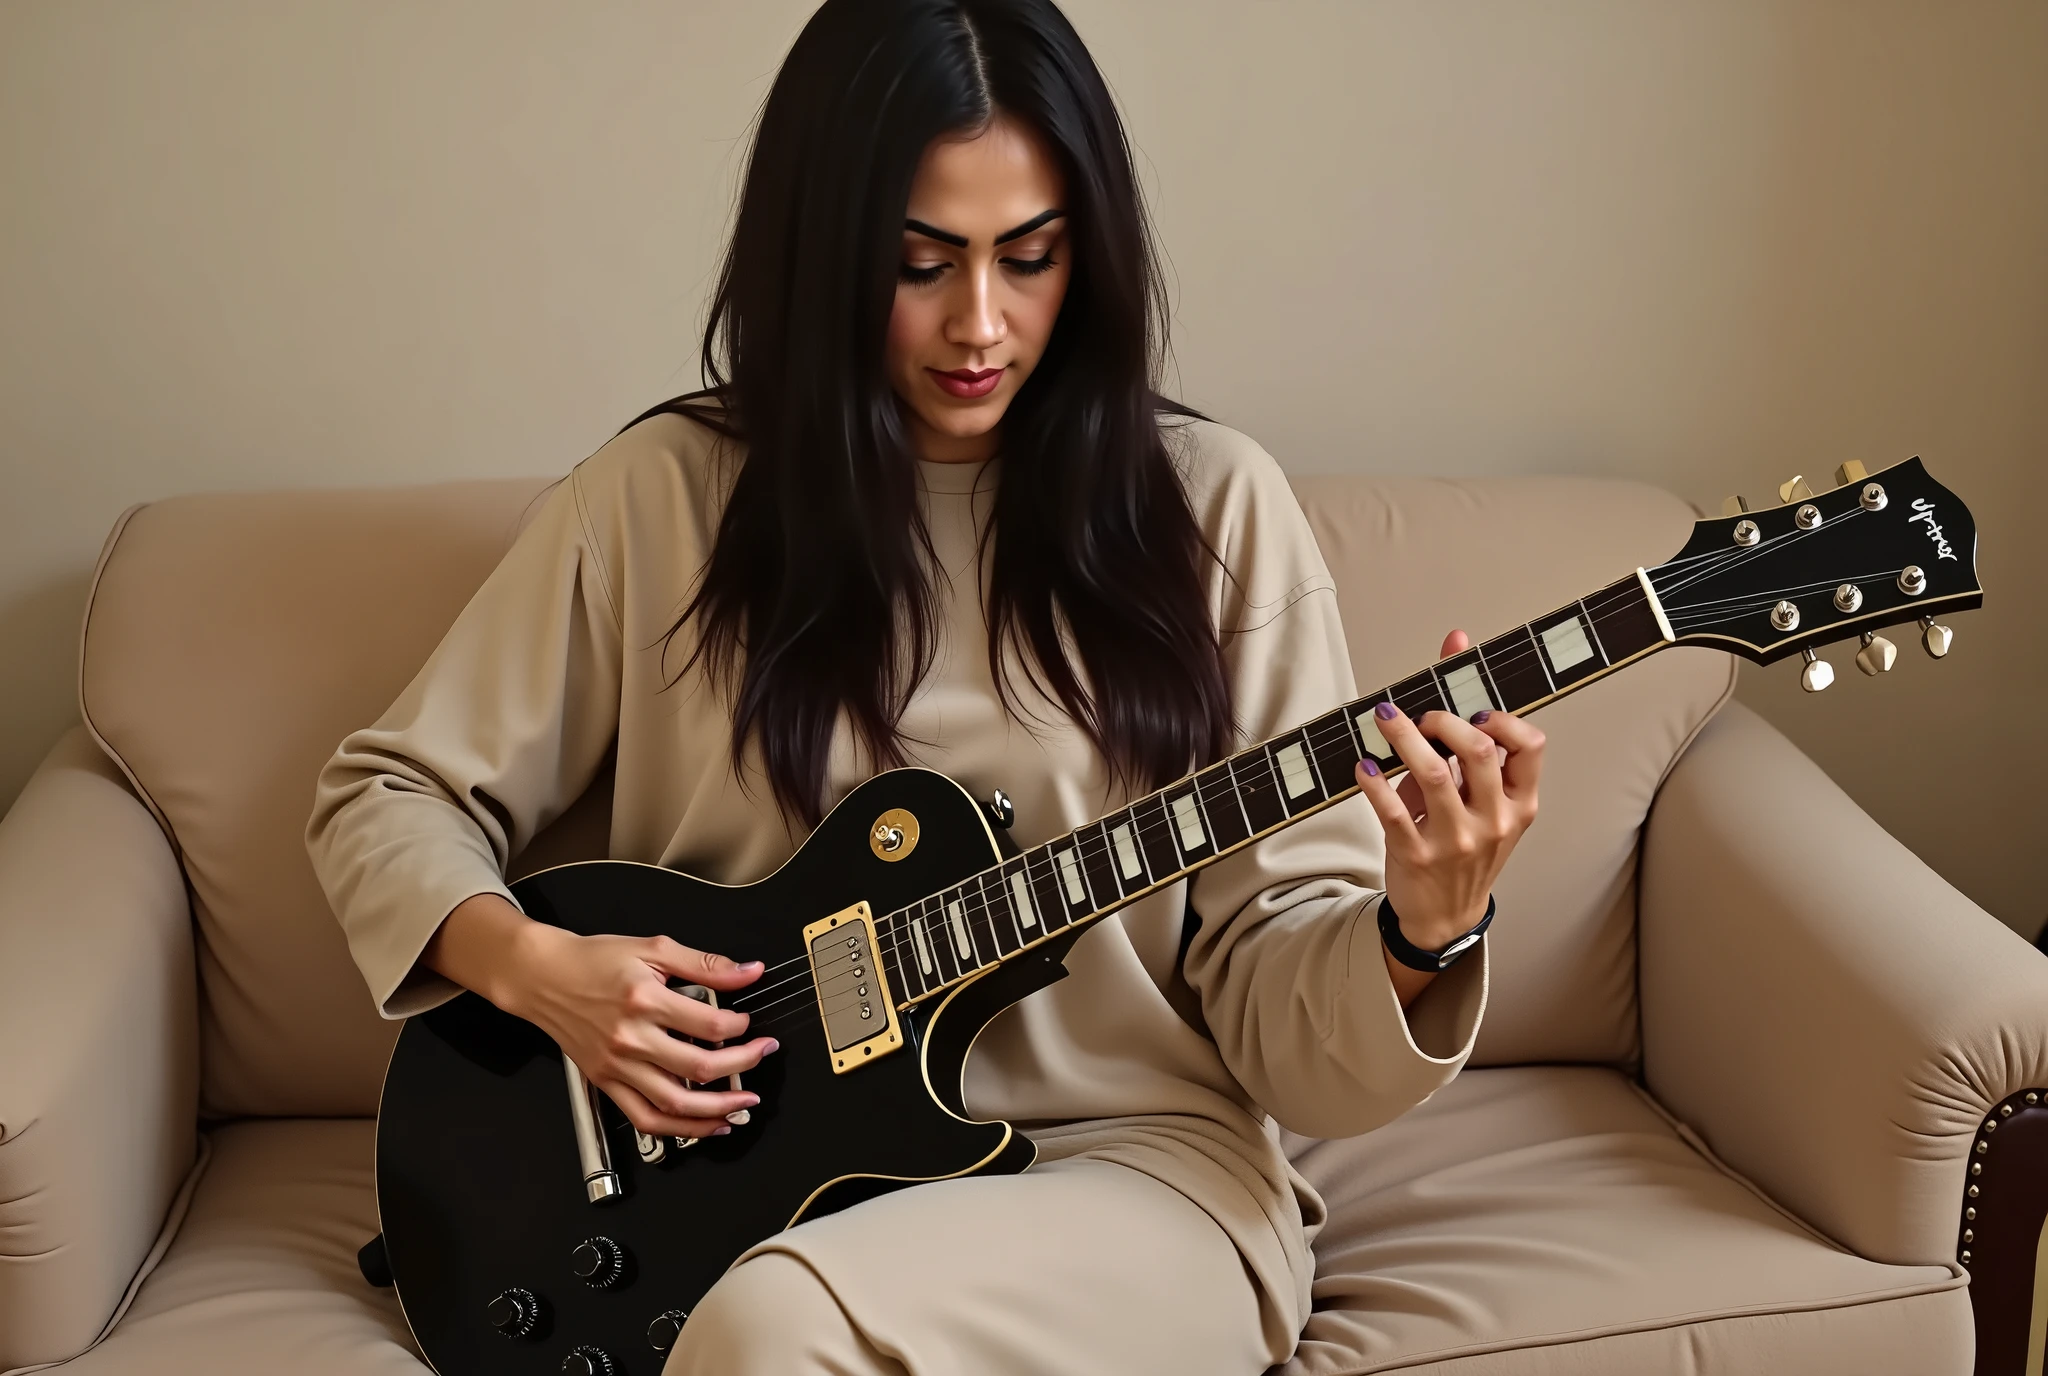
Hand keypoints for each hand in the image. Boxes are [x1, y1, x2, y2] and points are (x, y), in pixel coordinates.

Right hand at [426, 893, 780, 1138]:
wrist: (544, 977)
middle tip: (762, 1056)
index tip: (748, 1025)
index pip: (709, 1026)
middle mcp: (630, 1038)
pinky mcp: (607, 1082)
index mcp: (644, 1000)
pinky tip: (704, 1125)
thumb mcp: (653, 949)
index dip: (740, 1029)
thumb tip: (748, 972)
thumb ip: (705, 964)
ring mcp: (617, 1066)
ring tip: (743, 1105)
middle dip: (741, 1067)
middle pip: (698, 1068)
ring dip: (716, 1111)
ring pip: (674, 1103)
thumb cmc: (593, 961)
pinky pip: (645, 1118)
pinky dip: (679, 1127)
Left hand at [1352, 629, 1545, 954]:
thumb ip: (1469, 723)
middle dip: (1446, 720)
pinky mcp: (1416, 854)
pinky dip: (1373, 780)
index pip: (1531, 746)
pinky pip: (1391, 809)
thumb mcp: (1480, 794)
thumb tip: (1456, 642)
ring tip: (1384, 718)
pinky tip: (1364, 764)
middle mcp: (1494, 820)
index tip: (1475, 711)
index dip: (1502, 719)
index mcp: (1520, 801)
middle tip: (1424, 715)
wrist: (1444, 915)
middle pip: (1479, 751)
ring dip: (1402, 737)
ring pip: (1431, 774)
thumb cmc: (1465, 844)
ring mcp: (1456, 839)